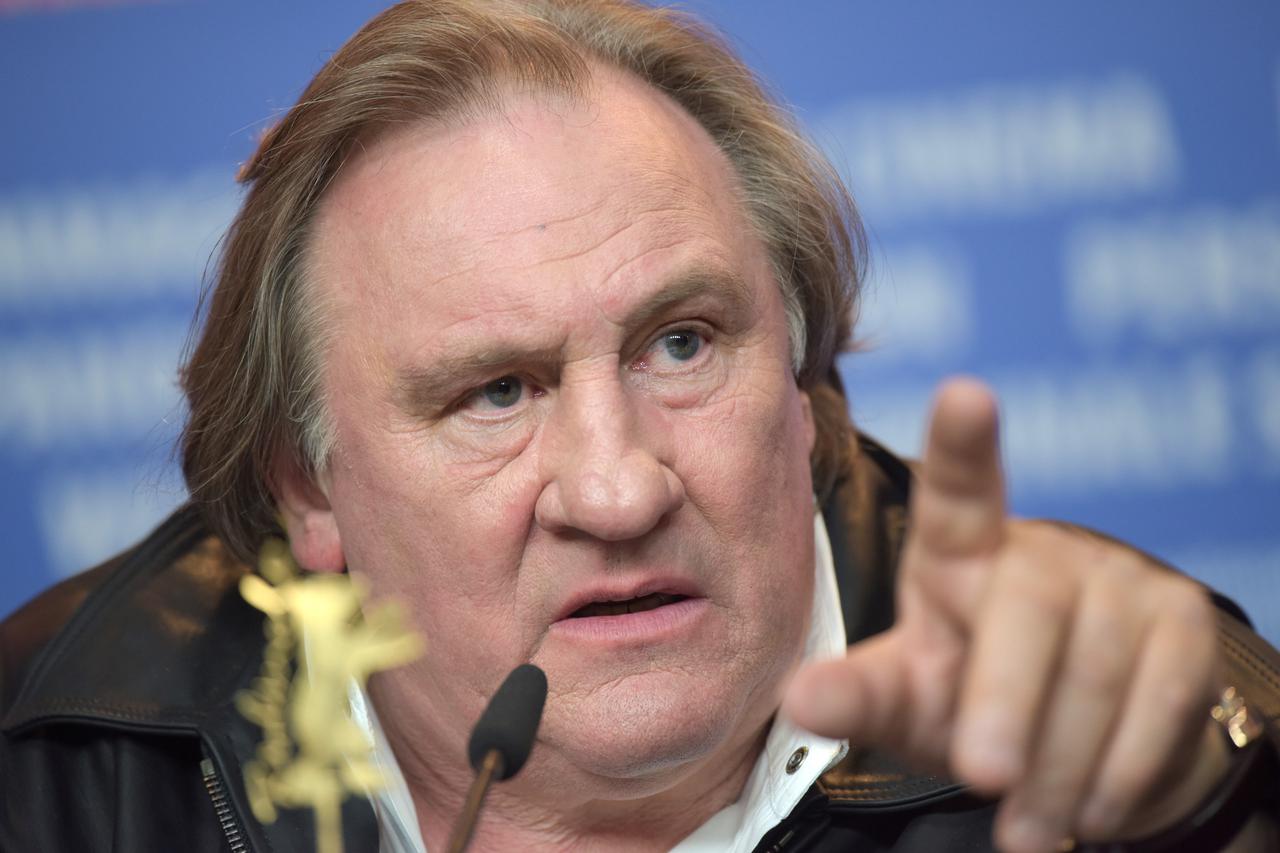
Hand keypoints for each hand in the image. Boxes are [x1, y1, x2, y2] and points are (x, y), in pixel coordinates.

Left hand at [783, 377, 1228, 852]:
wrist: (1075, 751)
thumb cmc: (970, 703)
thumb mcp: (906, 700)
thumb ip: (857, 695)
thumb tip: (798, 698)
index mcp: (957, 550)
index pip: (960, 489)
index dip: (964, 441)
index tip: (966, 393)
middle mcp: (1040, 549)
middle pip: (1027, 607)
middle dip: (1005, 700)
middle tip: (986, 778)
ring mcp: (1119, 578)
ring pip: (1096, 669)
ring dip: (1060, 765)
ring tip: (1029, 827)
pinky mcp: (1181, 619)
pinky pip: (1160, 698)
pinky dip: (1121, 769)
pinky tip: (1089, 807)